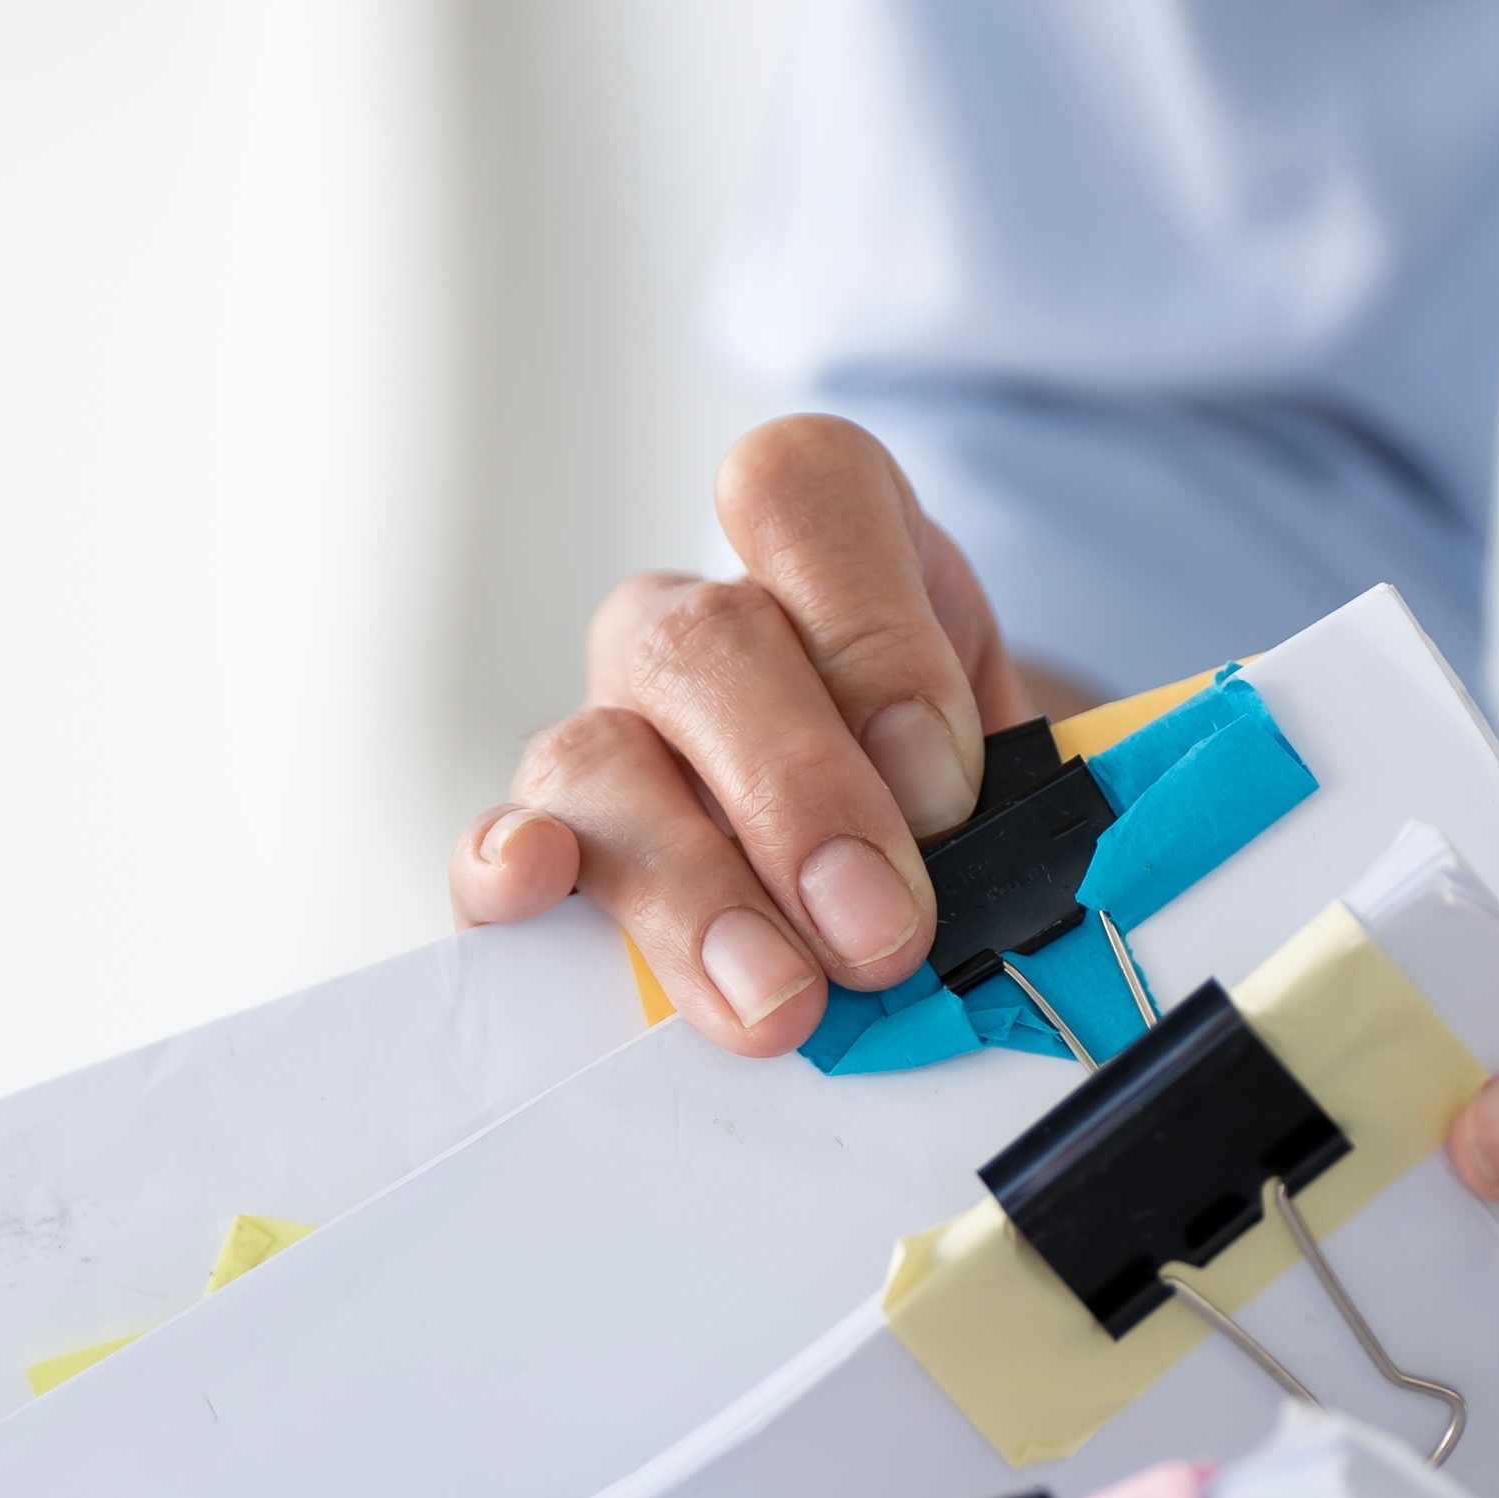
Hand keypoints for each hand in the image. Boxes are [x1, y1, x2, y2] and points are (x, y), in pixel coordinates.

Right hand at [445, 418, 1057, 1052]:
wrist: (890, 897)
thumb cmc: (951, 815)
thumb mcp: (1010, 767)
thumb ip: (1007, 788)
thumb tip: (995, 858)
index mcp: (817, 551)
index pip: (800, 491)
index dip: (870, 633)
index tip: (945, 785)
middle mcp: (690, 626)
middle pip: (703, 642)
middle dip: (799, 797)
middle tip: (882, 936)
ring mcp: (599, 731)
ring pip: (599, 755)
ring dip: (693, 886)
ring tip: (778, 1006)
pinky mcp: (532, 848)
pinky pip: (488, 841)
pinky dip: (505, 863)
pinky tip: (535, 884)